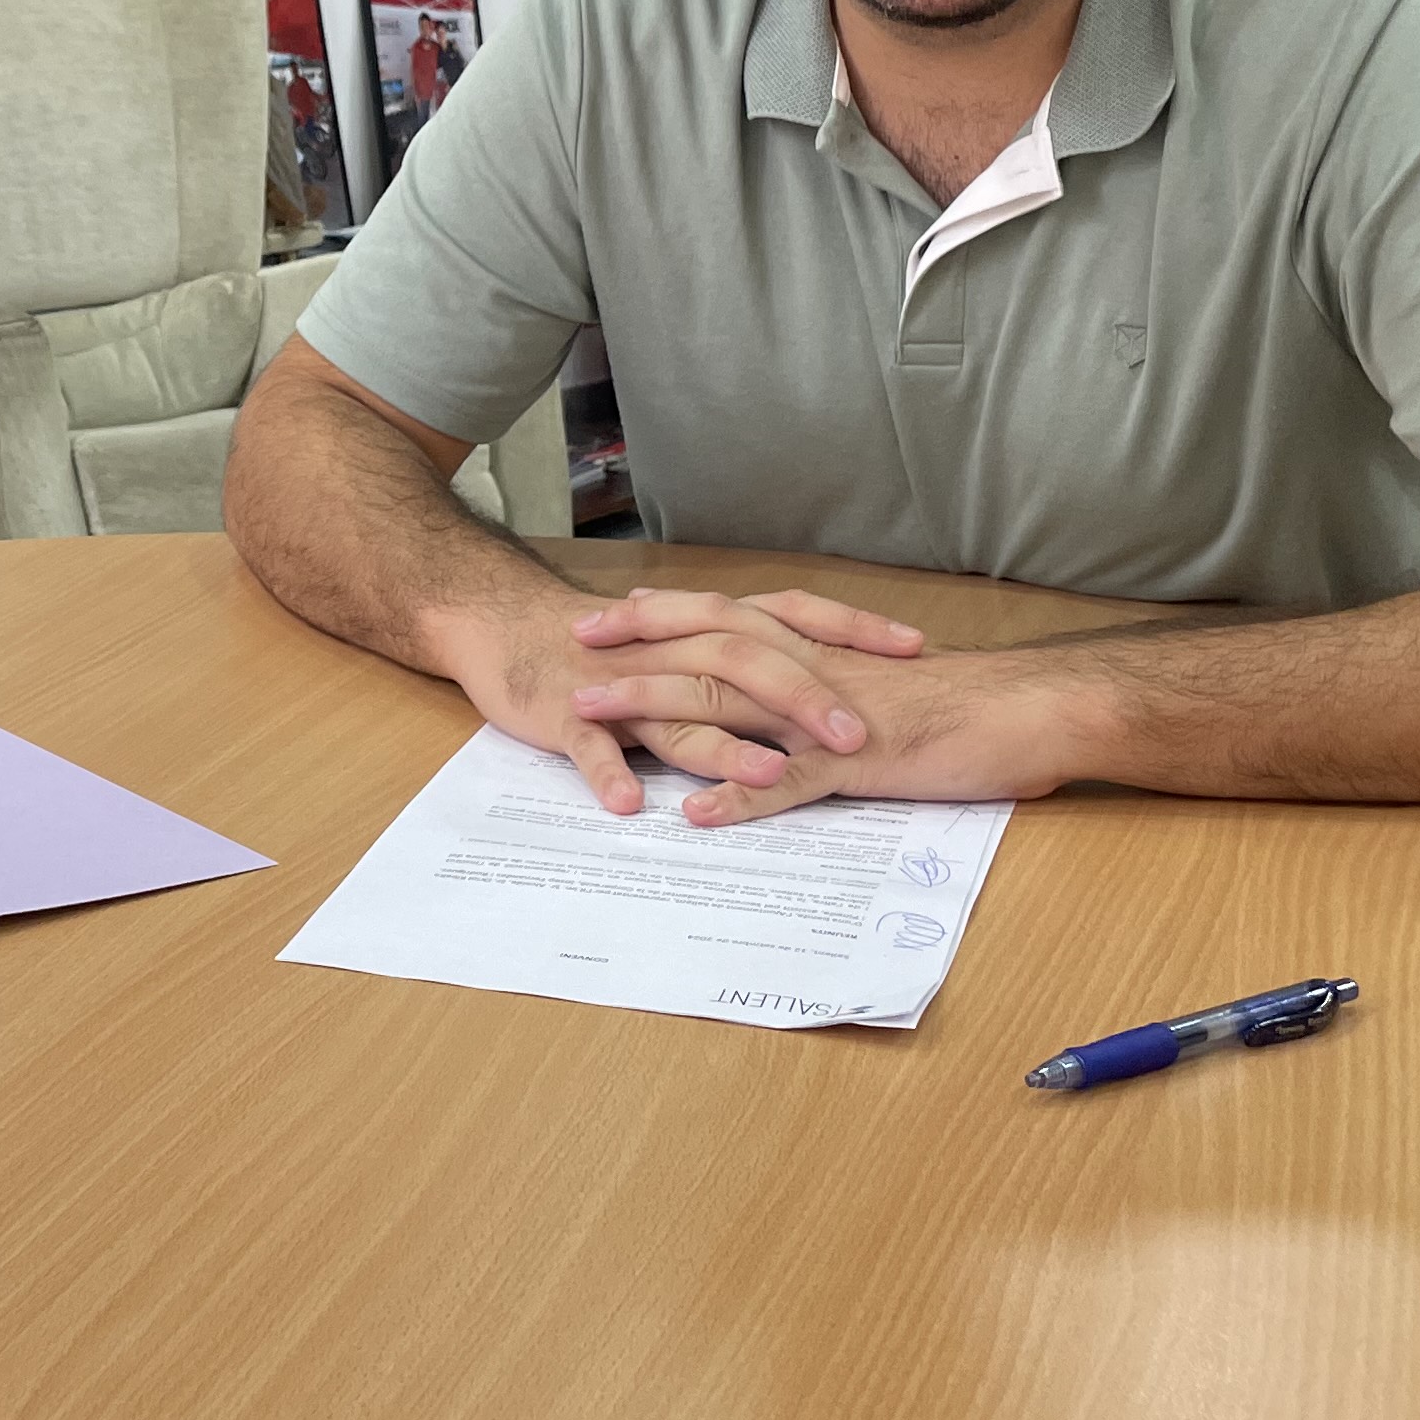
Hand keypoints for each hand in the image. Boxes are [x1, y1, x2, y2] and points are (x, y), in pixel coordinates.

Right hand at [429, 584, 917, 814]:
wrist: (505, 625)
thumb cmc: (608, 645)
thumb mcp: (688, 646)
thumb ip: (751, 664)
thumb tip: (835, 684)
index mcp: (707, 628)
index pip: (792, 615)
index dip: (851, 630)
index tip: (914, 649)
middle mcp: (672, 649)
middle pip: (747, 661)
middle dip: (805, 698)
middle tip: (858, 737)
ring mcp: (622, 683)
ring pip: (678, 709)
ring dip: (722, 745)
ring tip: (768, 776)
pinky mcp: (569, 714)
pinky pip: (591, 745)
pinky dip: (609, 771)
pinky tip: (628, 804)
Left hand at [569, 625, 1082, 829]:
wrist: (1029, 712)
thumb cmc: (963, 706)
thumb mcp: (879, 689)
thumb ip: (827, 691)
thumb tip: (787, 700)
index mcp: (817, 652)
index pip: (726, 621)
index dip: (664, 616)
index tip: (608, 616)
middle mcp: (812, 671)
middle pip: (707, 649)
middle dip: (635, 648)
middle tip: (574, 648)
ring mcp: (830, 717)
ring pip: (728, 704)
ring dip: (656, 709)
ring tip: (595, 715)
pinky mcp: (860, 764)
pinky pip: (791, 782)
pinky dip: (742, 795)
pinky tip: (696, 814)